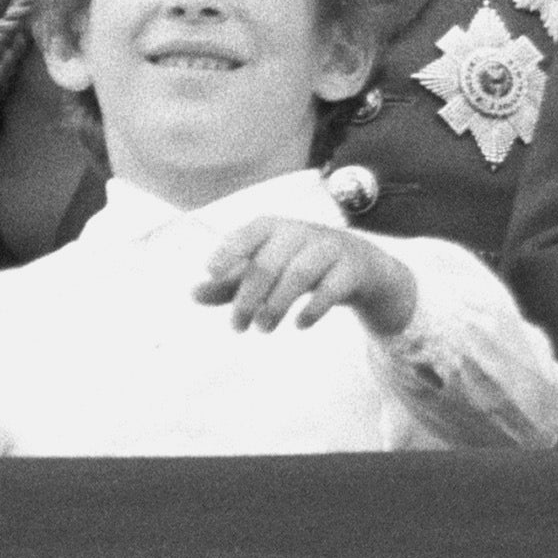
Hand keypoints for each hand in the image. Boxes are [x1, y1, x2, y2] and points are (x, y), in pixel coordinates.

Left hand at [194, 217, 417, 338]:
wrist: (364, 268)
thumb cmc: (303, 266)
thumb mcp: (268, 271)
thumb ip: (230, 283)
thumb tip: (192, 293)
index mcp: (277, 228)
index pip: (250, 232)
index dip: (230, 250)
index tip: (211, 271)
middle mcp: (303, 232)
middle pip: (269, 263)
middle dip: (249, 298)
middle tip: (239, 327)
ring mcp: (331, 248)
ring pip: (299, 274)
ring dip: (276, 306)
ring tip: (264, 329)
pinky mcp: (354, 268)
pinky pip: (332, 287)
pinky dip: (313, 308)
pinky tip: (300, 325)